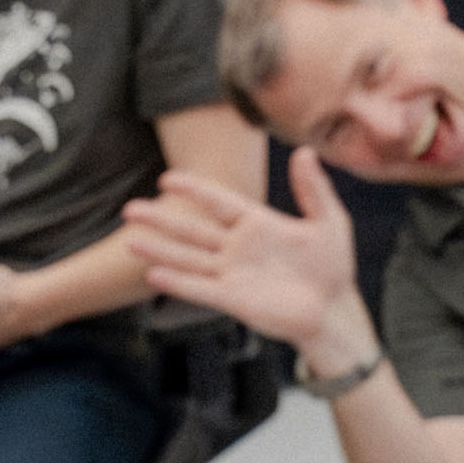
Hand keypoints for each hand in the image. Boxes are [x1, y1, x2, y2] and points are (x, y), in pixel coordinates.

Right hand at [125, 151, 360, 360]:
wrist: (334, 310)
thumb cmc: (332, 266)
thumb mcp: (330, 222)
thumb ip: (314, 190)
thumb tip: (303, 152)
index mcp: (256, 223)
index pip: (218, 201)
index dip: (194, 190)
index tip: (167, 179)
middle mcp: (237, 247)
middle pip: (191, 229)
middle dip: (161, 219)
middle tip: (130, 209)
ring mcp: (231, 274)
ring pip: (188, 259)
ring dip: (160, 251)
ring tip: (130, 241)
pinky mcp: (232, 300)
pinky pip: (199, 289)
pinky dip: (177, 282)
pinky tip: (153, 274)